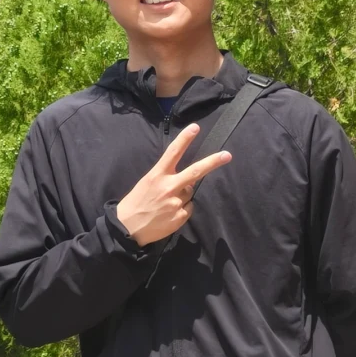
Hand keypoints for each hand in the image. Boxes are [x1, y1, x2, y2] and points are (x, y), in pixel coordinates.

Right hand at [116, 123, 230, 245]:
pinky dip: (182, 209)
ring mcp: (175, 203)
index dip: (185, 139)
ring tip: (166, 203)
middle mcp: (168, 187)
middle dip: (212, 162)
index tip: (195, 128)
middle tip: (227, 155)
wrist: (128, 228)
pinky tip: (169, 213)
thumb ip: (166, 177)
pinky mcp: (180, 217)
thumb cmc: (137, 201)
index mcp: (157, 175)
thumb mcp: (147, 182)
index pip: (173, 153)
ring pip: (189, 193)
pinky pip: (188, 208)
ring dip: (183, 195)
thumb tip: (187, 180)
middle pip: (194, 172)